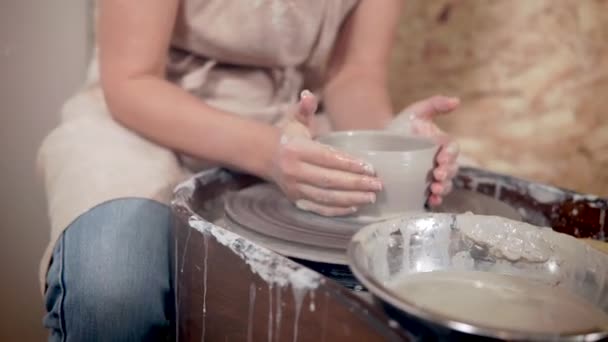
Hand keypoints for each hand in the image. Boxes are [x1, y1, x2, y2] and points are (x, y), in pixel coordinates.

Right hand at [271, 90, 382, 215]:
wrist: (267, 157)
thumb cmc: (290, 137)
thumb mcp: (296, 120)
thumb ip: (305, 108)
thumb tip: (308, 94)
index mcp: (296, 150)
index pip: (327, 158)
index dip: (349, 164)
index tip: (370, 168)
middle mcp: (293, 171)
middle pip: (329, 180)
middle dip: (356, 184)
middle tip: (378, 185)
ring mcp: (294, 189)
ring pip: (326, 197)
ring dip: (351, 199)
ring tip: (371, 197)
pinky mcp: (296, 201)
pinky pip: (319, 209)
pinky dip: (337, 210)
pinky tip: (355, 207)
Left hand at [387, 95, 459, 205]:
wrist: (379, 143)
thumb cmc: (400, 126)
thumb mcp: (415, 112)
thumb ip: (435, 104)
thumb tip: (457, 101)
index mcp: (441, 144)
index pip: (452, 149)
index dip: (450, 154)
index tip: (441, 158)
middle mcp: (439, 161)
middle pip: (452, 169)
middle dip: (447, 174)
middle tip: (437, 176)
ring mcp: (431, 175)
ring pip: (445, 184)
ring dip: (443, 188)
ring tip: (434, 190)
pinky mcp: (422, 187)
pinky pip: (433, 196)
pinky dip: (435, 200)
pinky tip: (431, 202)